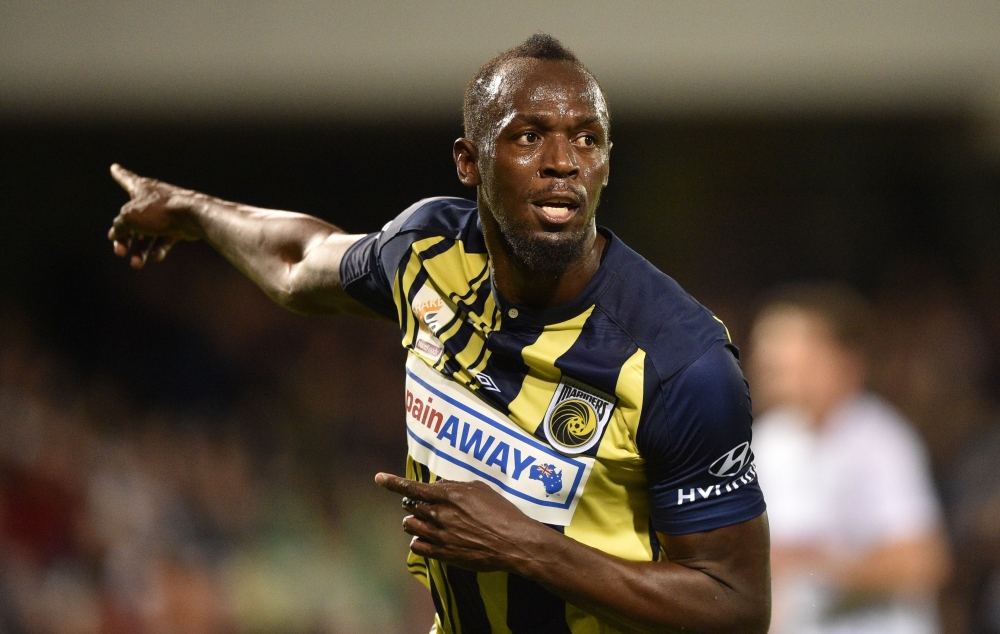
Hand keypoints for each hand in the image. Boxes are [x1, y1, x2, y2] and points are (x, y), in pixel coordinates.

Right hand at [108, 163, 203, 268]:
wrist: (192, 216)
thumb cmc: (159, 210)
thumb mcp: (129, 217)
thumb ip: (119, 225)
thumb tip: (115, 233)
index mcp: (141, 188)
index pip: (125, 178)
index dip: (119, 174)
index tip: (114, 167)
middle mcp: (153, 199)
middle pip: (132, 220)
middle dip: (125, 239)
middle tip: (119, 252)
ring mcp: (166, 213)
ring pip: (148, 234)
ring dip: (141, 250)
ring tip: (136, 264)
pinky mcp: (178, 226)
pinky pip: (164, 239)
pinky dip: (159, 249)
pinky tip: (157, 257)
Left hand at [375, 473, 547, 572]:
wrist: (512, 542)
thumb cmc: (501, 512)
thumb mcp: (480, 489)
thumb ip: (455, 486)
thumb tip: (438, 487)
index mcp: (448, 496)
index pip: (412, 488)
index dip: (393, 482)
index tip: (378, 478)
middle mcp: (440, 515)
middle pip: (410, 506)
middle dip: (412, 503)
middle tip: (422, 504)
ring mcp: (439, 536)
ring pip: (410, 526)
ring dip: (413, 521)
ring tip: (426, 521)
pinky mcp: (442, 554)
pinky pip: (417, 546)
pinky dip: (418, 539)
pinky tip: (429, 537)